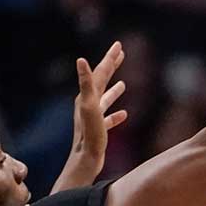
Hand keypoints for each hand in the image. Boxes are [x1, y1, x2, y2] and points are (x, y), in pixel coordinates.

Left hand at [70, 41, 128, 170]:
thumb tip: (81, 60)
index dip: (110, 58)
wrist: (86, 159)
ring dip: (113, 90)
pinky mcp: (98, 129)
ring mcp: (93, 116)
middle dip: (111, 67)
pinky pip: (108, 118)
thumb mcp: (89, 106)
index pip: (100, 72)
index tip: (119, 45)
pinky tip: (124, 114)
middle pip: (101, 80)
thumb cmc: (89, 134)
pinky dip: (116, 114)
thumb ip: (86, 83)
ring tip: (123, 84)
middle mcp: (88, 103)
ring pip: (105, 99)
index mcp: (87, 95)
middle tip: (120, 54)